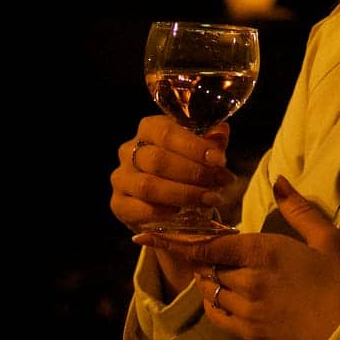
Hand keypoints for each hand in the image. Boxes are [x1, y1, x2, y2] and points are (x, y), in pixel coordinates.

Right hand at [111, 119, 235, 292]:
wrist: (171, 204)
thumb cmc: (187, 168)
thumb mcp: (202, 152)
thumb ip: (212, 141)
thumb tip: (221, 131)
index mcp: (150, 128)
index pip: (167, 132)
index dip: (194, 146)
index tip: (219, 160)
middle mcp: (129, 149)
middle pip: (158, 160)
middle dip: (194, 173)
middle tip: (220, 182)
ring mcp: (121, 177)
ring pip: (149, 186)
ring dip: (183, 194)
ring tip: (210, 199)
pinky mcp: (118, 204)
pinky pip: (138, 209)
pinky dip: (162, 211)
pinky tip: (181, 212)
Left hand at [133, 176, 339, 339]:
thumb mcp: (328, 238)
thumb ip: (299, 208)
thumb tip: (278, 179)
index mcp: (264, 253)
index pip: (210, 245)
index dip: (178, 239)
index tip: (148, 234)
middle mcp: (248, 282)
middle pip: (207, 266)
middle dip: (200, 254)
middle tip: (196, 243)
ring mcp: (248, 312)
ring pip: (212, 290)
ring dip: (209, 276)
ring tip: (214, 265)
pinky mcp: (251, 335)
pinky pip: (219, 316)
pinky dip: (214, 301)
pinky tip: (220, 292)